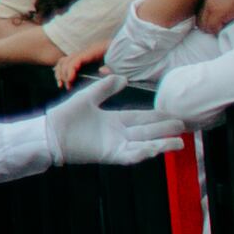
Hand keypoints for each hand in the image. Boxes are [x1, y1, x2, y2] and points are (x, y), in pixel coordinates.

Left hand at [46, 92, 186, 171]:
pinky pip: (130, 156)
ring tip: (180, 142)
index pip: (142, 118)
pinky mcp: (109, 155)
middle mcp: (118, 134)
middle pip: (148, 131)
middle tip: (185, 126)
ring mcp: (115, 145)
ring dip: (162, 144)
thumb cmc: (65, 116)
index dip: (158, 116)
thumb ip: (104, 88)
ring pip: (144, 144)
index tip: (174, 113)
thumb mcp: (88, 97)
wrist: (49, 133)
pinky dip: (142, 153)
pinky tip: (155, 149)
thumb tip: (123, 78)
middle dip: (166, 130)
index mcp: (114, 120)